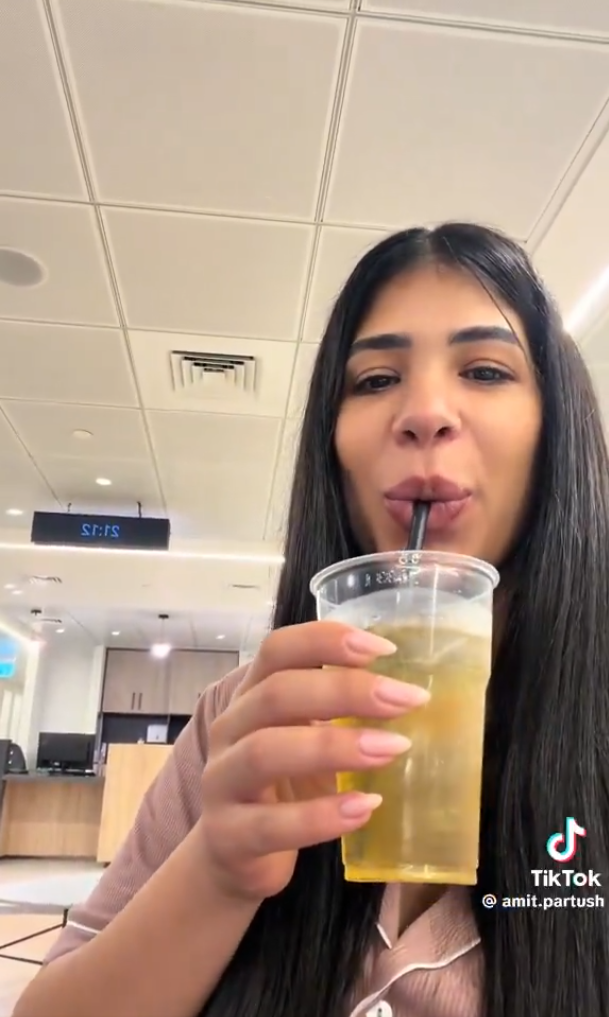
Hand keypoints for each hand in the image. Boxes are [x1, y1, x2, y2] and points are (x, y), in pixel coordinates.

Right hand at [199, 621, 428, 901]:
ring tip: (393, 749)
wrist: (232, 854)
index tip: (386, 650)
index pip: (277, 650)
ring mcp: (222, 782)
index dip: (327, 641)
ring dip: (335, 747)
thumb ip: (337, 709)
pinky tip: (366, 808)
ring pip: (265, 752)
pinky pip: (271, 825)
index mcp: (250, 695)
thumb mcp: (303, 736)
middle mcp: (230, 730)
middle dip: (347, 691)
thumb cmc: (282, 785)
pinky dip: (321, 815)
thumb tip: (410, 690)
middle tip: (407, 701)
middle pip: (277, 693)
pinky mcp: (229, 836)